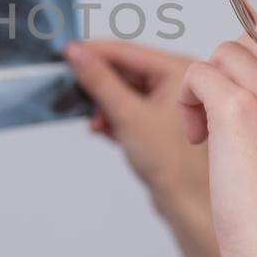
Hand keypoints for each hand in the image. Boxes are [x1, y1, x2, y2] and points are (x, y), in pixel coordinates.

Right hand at [63, 39, 208, 229]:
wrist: (189, 204)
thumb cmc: (174, 164)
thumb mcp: (127, 115)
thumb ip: (99, 81)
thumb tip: (76, 54)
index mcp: (178, 71)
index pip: (127, 51)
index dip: (94, 52)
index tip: (67, 52)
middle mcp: (177, 83)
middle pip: (125, 70)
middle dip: (98, 82)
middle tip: (71, 86)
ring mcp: (169, 104)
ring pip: (125, 91)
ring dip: (104, 102)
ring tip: (93, 118)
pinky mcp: (161, 123)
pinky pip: (131, 108)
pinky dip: (113, 115)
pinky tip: (102, 128)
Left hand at [176, 20, 256, 256]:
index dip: (255, 69)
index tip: (243, 107)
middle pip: (254, 42)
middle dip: (228, 74)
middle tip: (219, 123)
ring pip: (224, 54)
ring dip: (204, 87)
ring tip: (207, 134)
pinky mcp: (239, 111)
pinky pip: (197, 74)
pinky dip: (187, 99)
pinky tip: (196, 138)